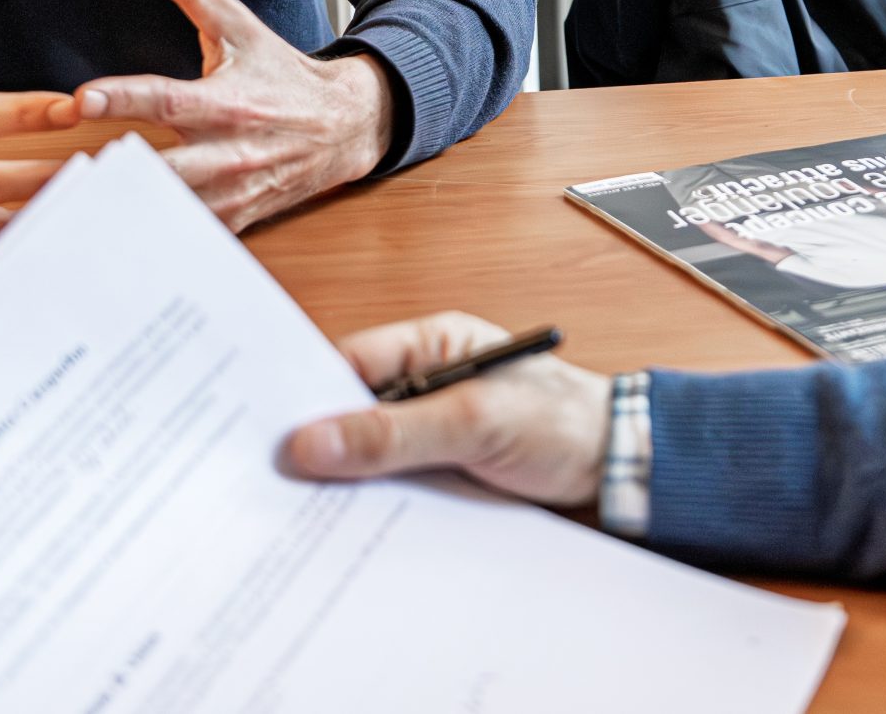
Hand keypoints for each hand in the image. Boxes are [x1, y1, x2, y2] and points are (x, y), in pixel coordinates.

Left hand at [73, 0, 393, 232]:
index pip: (166, 100)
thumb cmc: (283, 78)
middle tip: (32, 183)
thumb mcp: (241, 29)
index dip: (122, 101)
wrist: (346, 128)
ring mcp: (227, 195)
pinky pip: (177, 240)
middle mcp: (224, 153)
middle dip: (94, 179)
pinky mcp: (230, 222)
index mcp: (223, 102)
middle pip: (152, 171)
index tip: (78, 100)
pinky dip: (136, 246)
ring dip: (106, 219)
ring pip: (160, 214)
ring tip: (42, 225)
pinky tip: (89, 254)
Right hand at [282, 313, 614, 509]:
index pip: (347, 364)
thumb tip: (312, 443)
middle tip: (270, 486)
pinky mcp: (442, 477)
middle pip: (351, 414)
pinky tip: (348, 538)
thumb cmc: (563, 424)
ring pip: (368, 459)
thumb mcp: (474, 423)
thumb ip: (395, 433)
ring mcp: (432, 435)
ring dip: (346, 486)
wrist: (622, 473)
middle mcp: (425, 386)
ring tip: (297, 520)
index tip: (264, 437)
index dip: (305, 399)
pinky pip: (392, 492)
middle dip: (320, 449)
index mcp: (431, 347)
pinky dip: (373, 511)